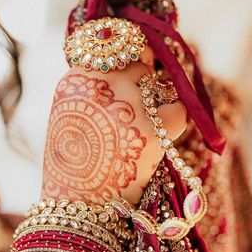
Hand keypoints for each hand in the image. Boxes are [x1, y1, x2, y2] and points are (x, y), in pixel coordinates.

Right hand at [41, 60, 185, 205]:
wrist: (79, 205)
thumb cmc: (74, 165)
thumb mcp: (70, 115)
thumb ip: (94, 87)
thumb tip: (138, 62)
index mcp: (77, 78)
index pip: (113, 46)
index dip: (126, 60)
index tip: (132, 70)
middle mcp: (103, 83)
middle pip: (140, 64)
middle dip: (142, 84)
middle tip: (133, 115)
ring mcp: (131, 103)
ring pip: (161, 86)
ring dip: (157, 105)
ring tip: (139, 134)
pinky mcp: (156, 127)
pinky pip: (180, 110)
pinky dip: (173, 125)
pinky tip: (156, 143)